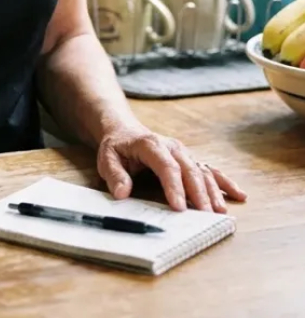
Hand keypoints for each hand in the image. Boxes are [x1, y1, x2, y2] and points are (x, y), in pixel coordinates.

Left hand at [96, 120, 247, 211]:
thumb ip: (114, 175)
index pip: (166, 166)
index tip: (180, 207)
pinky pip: (210, 170)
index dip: (174, 187)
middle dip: (199, 193)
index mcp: (151, 145)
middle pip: (189, 170)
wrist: (124, 130)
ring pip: (202, 171)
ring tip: (221, 211)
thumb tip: (122, 193)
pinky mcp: (190, 160)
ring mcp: (183, 154)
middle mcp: (172, 147)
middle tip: (206, 215)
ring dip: (214, 191)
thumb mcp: (107, 157)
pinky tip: (238, 195)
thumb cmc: (117, 147)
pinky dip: (224, 182)